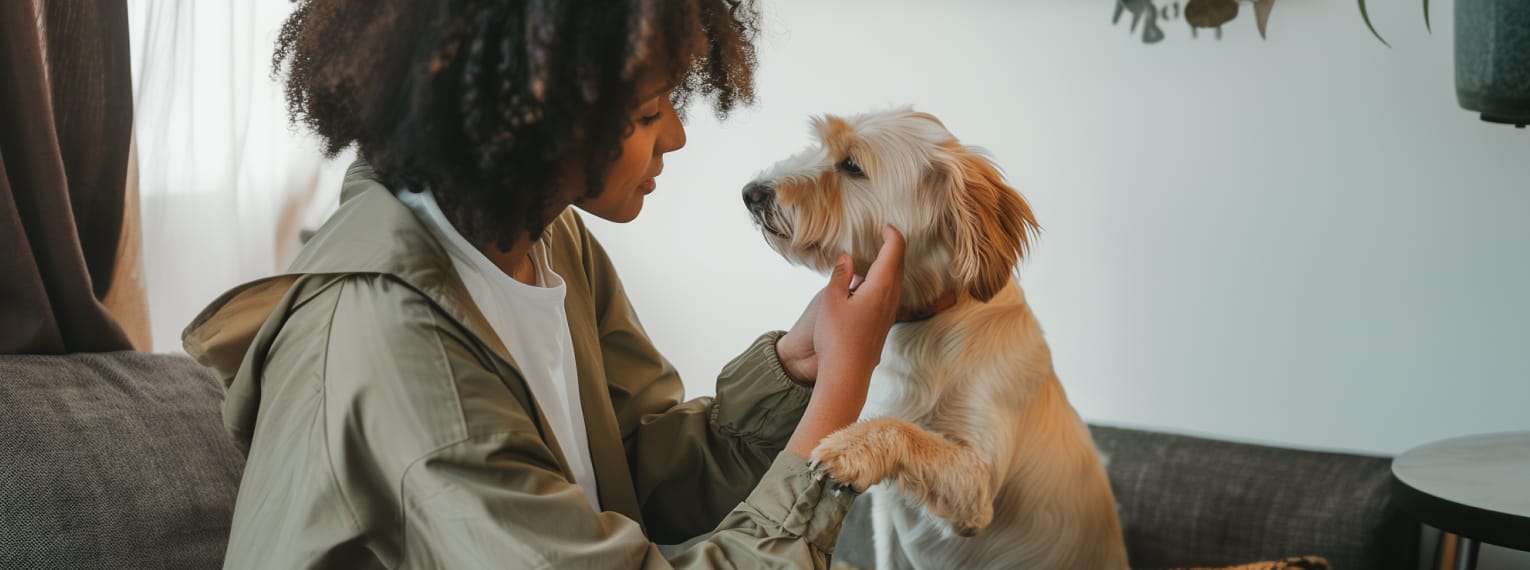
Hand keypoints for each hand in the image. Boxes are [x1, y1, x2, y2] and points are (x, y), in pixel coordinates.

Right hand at [813, 226, 904, 382]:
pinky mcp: (883, 324)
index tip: (885, 225)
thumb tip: (846, 257)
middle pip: (898, 265)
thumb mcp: (831, 301)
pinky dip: (883, 281)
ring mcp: (889, 313)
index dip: (892, 235)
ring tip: (874, 256)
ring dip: (888, 265)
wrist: (846, 375)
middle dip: (893, 247)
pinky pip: (889, 294)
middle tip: (883, 234)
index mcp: (880, 287)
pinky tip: (867, 285)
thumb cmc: (836, 338)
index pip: (894, 252)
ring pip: (895, 281)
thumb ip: (840, 275)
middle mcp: (891, 299)